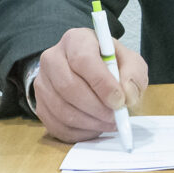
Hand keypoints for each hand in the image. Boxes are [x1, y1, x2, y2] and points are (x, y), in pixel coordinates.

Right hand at [30, 25, 148, 142]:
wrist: (91, 74)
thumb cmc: (111, 66)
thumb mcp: (130, 62)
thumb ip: (133, 75)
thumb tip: (126, 95)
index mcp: (76, 40)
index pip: (82, 60)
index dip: (102, 83)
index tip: (119, 100)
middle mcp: (52, 58)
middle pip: (68, 86)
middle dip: (96, 107)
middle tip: (116, 117)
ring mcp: (42, 83)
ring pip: (61, 109)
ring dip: (90, 122)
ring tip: (109, 123)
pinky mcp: (40, 105)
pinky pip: (56, 125)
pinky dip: (79, 132)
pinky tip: (95, 126)